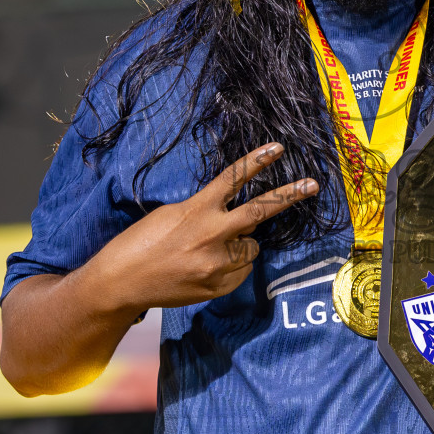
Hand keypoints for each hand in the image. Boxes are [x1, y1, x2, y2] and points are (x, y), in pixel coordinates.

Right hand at [86, 142, 317, 312]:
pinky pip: (241, 271)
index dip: (257, 161)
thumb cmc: (140, 243)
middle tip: (312, 185)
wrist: (121, 282)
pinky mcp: (217, 286)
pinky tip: (207, 268)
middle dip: (289, 196)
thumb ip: (206, 210)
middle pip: (260, 211)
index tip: (278, 148)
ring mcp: (217, 262)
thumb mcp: (172, 214)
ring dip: (241, 244)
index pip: (233, 178)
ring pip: (251, 246)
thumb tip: (238, 215)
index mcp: (197, 209)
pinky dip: (232, 267)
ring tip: (211, 249)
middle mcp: (212, 234)